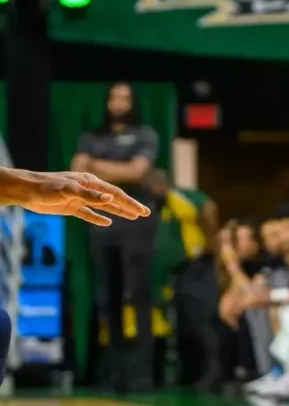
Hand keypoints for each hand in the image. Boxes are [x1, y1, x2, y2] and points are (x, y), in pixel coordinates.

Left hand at [6, 170, 151, 225]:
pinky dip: (98, 218)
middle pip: (113, 199)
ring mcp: (80, 199)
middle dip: (129, 206)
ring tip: (132, 217)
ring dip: (118, 211)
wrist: (26, 191)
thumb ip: (90, 195)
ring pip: (104, 207)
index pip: (115, 193)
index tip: (143, 211)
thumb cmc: (47, 187)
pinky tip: (108, 222)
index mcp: (91, 183)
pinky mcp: (71, 207)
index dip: (130, 202)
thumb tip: (110, 198)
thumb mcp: (69, 190)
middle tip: (145, 214)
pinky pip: (88, 214)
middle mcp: (89, 190)